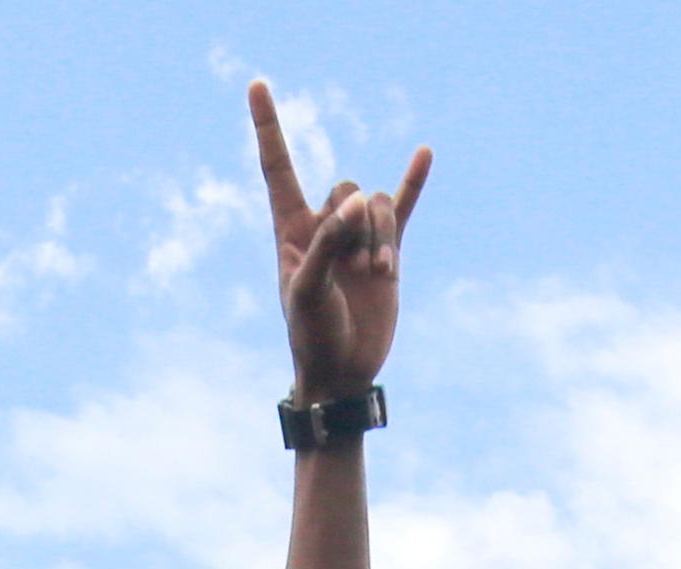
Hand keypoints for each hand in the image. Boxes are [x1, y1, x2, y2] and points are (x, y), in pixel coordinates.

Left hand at [248, 81, 426, 400]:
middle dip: (358, 225)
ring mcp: (357, 237)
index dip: (268, 126)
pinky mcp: (386, 251)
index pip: (278, 167)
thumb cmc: (312, 334)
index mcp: (291, 228)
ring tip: (379, 277)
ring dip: (382, 238)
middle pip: (347, 189)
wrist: (342, 371)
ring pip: (377, 205)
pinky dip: (413, 183)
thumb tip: (359, 200)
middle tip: (358, 269)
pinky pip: (401, 208)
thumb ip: (329, 241)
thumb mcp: (308, 289)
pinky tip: (424, 154)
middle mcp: (324, 225)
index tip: (256, 84)